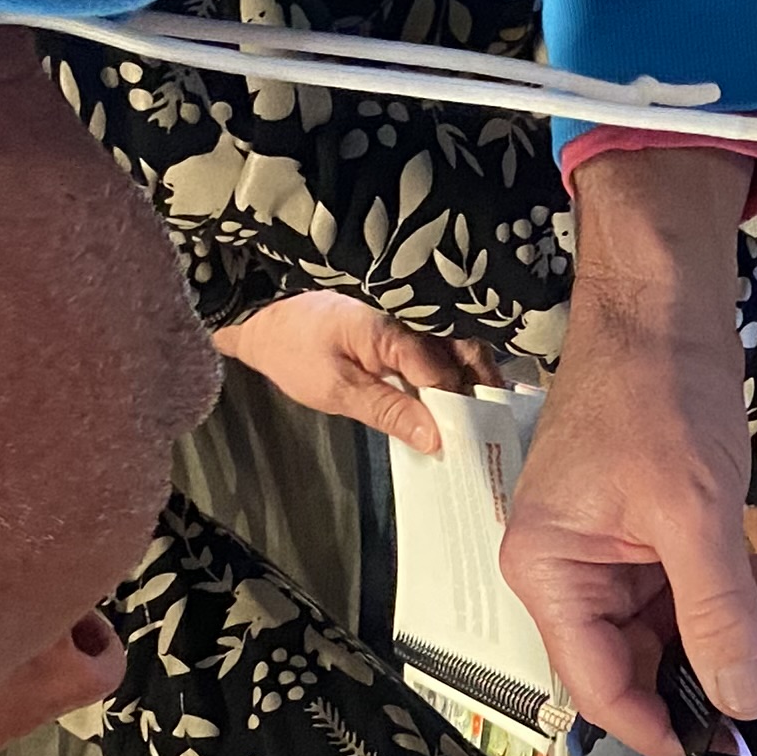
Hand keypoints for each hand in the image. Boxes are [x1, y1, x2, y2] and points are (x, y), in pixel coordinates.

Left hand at [211, 290, 489, 453]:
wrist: (265, 315)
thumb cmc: (293, 351)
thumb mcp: (336, 391)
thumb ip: (389, 412)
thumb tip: (435, 439)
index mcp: (393, 328)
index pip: (443, 373)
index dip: (457, 409)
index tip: (468, 442)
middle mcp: (411, 314)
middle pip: (465, 350)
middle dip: (480, 388)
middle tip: (492, 429)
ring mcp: (410, 312)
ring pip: (460, 343)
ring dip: (472, 376)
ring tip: (480, 415)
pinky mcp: (406, 318)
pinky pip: (443, 340)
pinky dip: (454, 366)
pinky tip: (458, 393)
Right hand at [508, 146, 756, 755]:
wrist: (664, 298)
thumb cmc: (655, 392)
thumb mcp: (695, 517)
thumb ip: (718, 617)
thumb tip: (745, 704)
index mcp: (553, 575)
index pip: (603, 688)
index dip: (669, 726)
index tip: (737, 751)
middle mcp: (577, 572)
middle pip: (659, 656)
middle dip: (742, 657)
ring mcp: (621, 550)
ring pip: (699, 618)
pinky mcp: (662, 526)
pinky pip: (714, 576)